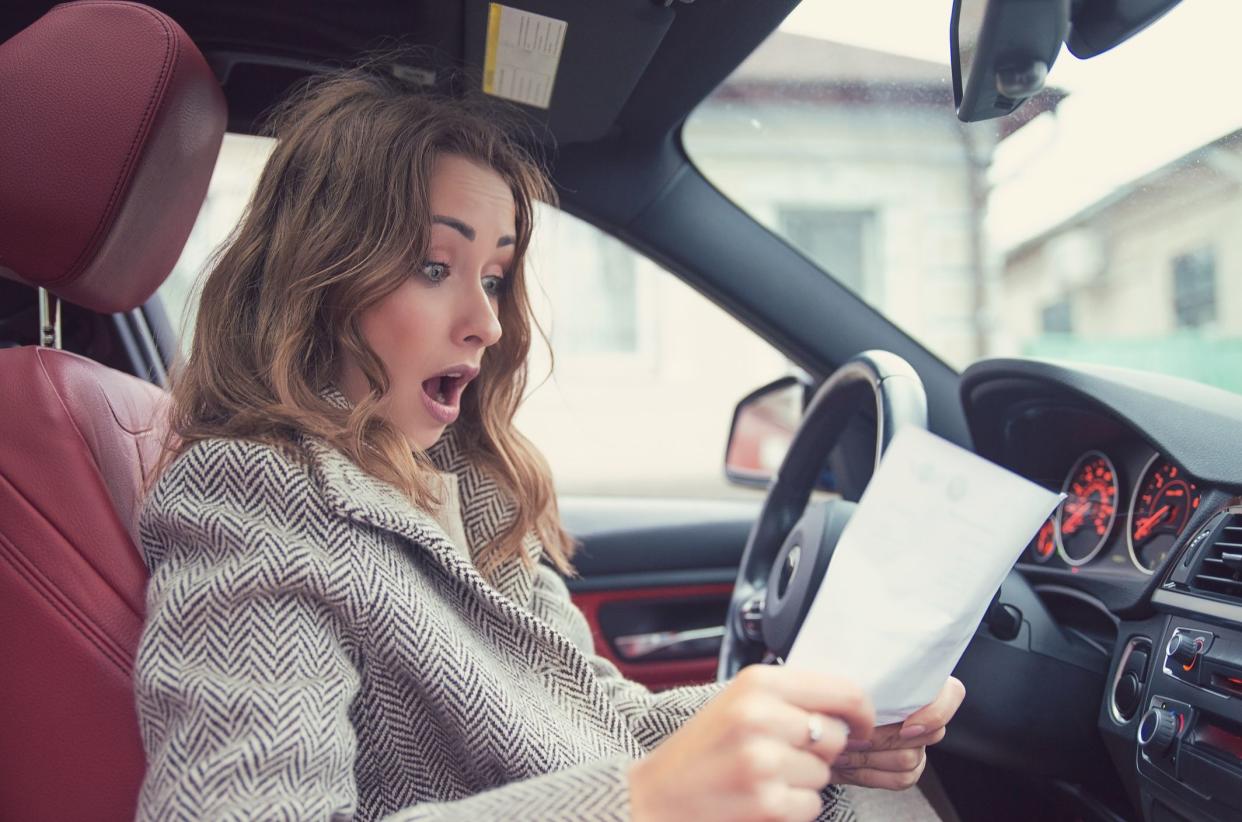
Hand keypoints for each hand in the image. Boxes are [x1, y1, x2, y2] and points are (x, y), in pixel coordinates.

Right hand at [629, 665, 874, 821]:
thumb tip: (845, 705)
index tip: (861, 724)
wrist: (655, 796)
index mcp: (756, 683)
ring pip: (824, 773)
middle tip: (784, 753)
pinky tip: (759, 797)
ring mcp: (763, 762)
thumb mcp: (736, 701)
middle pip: (835, 735)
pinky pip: (811, 805)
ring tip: (763, 775)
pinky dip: (792, 807)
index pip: (841, 690)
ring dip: (803, 780)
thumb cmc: (699, 750)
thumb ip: (785, 696)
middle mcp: (760, 717)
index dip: (861, 711)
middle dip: (819, 750)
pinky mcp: (766, 802)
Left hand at [831, 676, 964, 790]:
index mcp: (916, 682)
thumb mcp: (846, 675)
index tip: (906, 727)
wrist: (822, 723)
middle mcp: (924, 714)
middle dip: (881, 738)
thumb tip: (856, 693)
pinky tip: (846, 765)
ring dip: (869, 756)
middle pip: (926, 733)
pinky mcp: (907, 769)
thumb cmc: (835, 691)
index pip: (951, 694)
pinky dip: (869, 774)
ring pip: (909, 758)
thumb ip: (860, 681)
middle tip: (849, 736)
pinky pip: (900, 779)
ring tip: (841, 748)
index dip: (934, 713)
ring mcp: (917, 744)